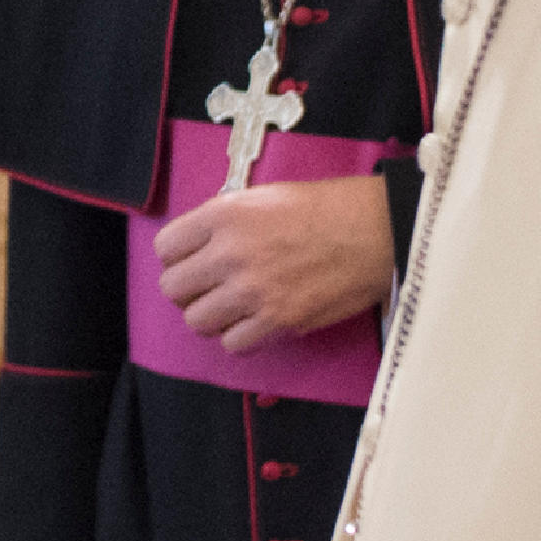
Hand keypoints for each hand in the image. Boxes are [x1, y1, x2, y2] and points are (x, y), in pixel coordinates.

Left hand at [151, 173, 390, 351]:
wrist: (375, 231)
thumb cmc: (327, 209)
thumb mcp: (264, 196)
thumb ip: (225, 219)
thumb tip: (199, 243)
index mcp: (224, 215)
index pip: (165, 248)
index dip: (177, 256)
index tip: (191, 260)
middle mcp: (231, 253)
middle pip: (174, 288)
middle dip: (188, 289)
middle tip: (209, 286)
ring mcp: (252, 290)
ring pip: (197, 321)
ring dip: (212, 315)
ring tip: (232, 306)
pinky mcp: (277, 320)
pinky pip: (233, 344)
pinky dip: (240, 337)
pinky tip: (255, 321)